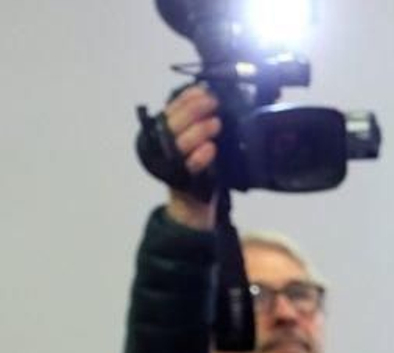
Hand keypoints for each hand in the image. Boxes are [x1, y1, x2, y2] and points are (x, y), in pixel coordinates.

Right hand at [160, 85, 221, 229]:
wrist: (194, 209)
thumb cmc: (200, 173)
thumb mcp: (201, 145)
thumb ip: (202, 125)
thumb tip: (213, 99)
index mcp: (166, 134)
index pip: (172, 110)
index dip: (185, 98)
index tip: (202, 90)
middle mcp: (164, 147)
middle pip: (174, 123)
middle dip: (193, 109)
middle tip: (213, 102)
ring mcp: (172, 164)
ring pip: (180, 142)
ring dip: (198, 130)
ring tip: (216, 123)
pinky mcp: (183, 182)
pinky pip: (190, 166)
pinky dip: (200, 156)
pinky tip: (211, 148)